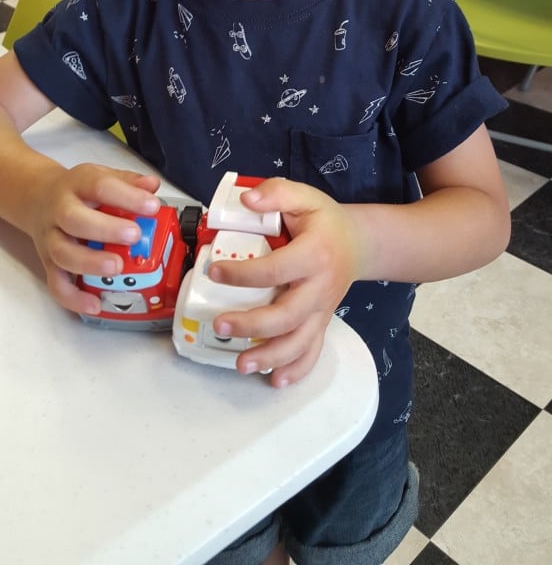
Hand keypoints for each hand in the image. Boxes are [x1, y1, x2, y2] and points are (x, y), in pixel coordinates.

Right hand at [28, 163, 160, 315]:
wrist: (37, 198)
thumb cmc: (79, 191)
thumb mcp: (101, 176)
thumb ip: (128, 182)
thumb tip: (152, 186)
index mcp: (78, 184)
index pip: (100, 186)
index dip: (127, 196)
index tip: (152, 206)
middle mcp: (60, 210)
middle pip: (73, 219)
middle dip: (105, 229)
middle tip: (134, 236)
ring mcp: (51, 238)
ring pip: (62, 253)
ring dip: (89, 263)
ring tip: (117, 267)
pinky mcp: (47, 263)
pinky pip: (55, 283)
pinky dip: (73, 297)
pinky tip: (94, 304)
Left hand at [208, 178, 360, 386]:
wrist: (359, 244)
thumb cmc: (325, 221)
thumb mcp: (304, 196)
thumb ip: (276, 193)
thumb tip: (246, 200)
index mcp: (315, 254)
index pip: (277, 269)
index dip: (244, 274)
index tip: (214, 270)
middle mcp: (320, 287)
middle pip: (288, 315)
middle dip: (252, 325)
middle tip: (220, 325)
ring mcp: (322, 310)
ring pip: (299, 341)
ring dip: (270, 357)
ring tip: (241, 364)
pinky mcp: (321, 322)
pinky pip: (312, 351)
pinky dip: (296, 370)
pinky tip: (275, 380)